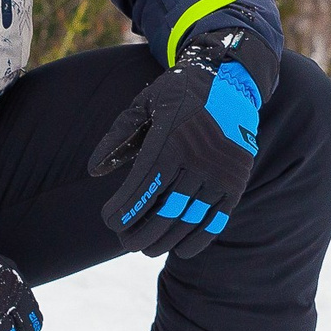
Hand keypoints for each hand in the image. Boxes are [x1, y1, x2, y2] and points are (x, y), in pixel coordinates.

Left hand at [88, 19, 278, 259]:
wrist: (230, 81)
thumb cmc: (178, 93)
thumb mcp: (143, 104)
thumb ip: (117, 137)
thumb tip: (94, 171)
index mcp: (171, 140)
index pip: (143, 188)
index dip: (124, 210)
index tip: (109, 220)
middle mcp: (199, 160)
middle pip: (164, 212)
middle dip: (140, 233)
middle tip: (124, 241)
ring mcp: (221, 174)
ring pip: (188, 220)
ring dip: (164, 240)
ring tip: (146, 247)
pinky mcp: (236, 183)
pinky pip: (216, 221)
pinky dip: (197, 239)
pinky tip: (179, 249)